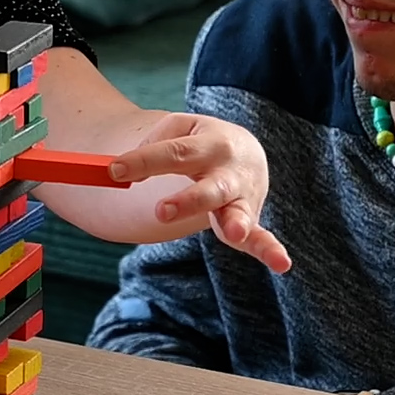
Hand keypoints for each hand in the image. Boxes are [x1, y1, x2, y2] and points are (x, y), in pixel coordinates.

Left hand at [109, 113, 290, 273]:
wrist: (243, 150)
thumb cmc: (199, 142)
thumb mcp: (178, 131)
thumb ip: (153, 147)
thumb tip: (124, 172)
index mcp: (209, 142)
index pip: (173, 153)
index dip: (142, 162)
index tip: (113, 171)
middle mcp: (229, 170)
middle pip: (208, 187)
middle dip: (188, 200)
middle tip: (161, 211)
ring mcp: (242, 197)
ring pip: (237, 212)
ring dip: (236, 223)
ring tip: (233, 233)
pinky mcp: (250, 219)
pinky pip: (261, 237)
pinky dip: (271, 250)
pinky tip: (281, 263)